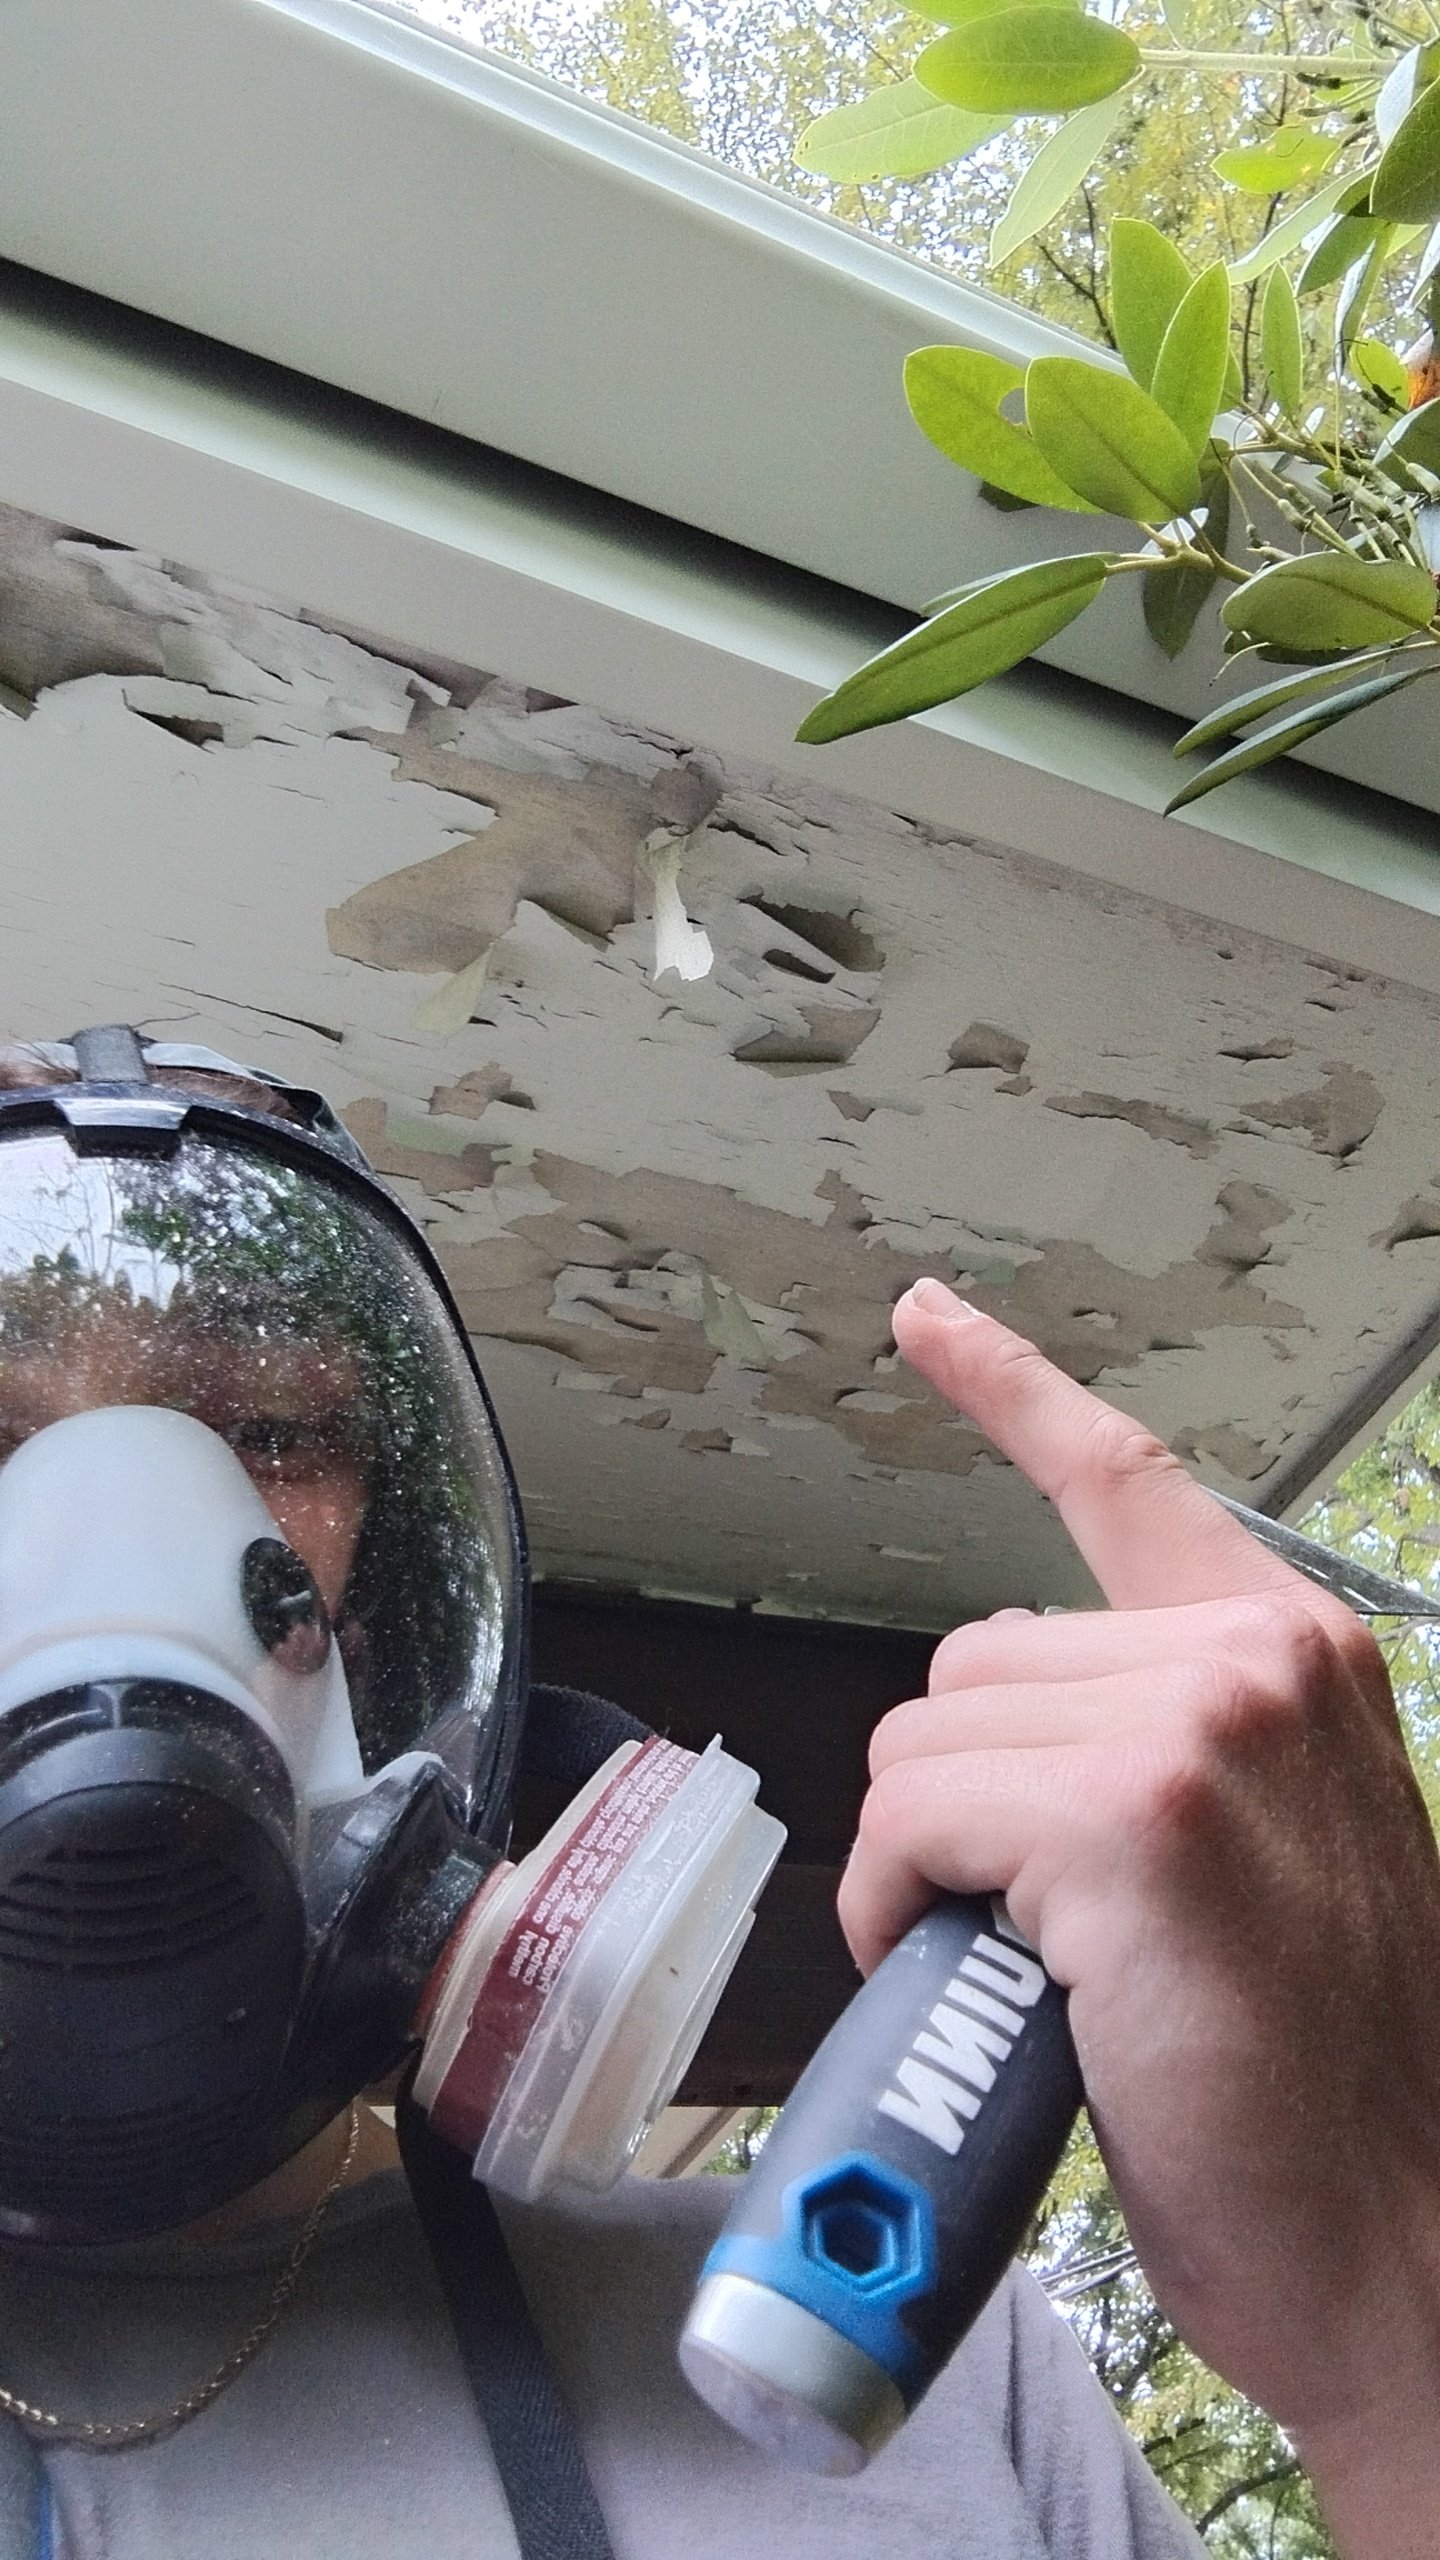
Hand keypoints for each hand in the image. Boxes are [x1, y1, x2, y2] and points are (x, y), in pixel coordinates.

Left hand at [840, 1279, 1439, 2556]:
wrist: (1403, 2246)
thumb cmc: (1319, 2081)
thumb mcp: (1278, 1857)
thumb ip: (1163, 1747)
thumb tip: (1001, 1735)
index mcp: (1293, 1657)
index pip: (1128, 1486)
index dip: (1009, 1390)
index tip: (924, 1316)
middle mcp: (1253, 1661)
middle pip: (972, 1662)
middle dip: (966, 1792)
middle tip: (1042, 1922)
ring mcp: (1196, 1728)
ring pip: (924, 1740)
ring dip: (930, 1859)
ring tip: (1031, 1962)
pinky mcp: (1128, 1819)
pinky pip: (910, 1818)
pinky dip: (898, 1903)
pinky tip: (975, 1972)